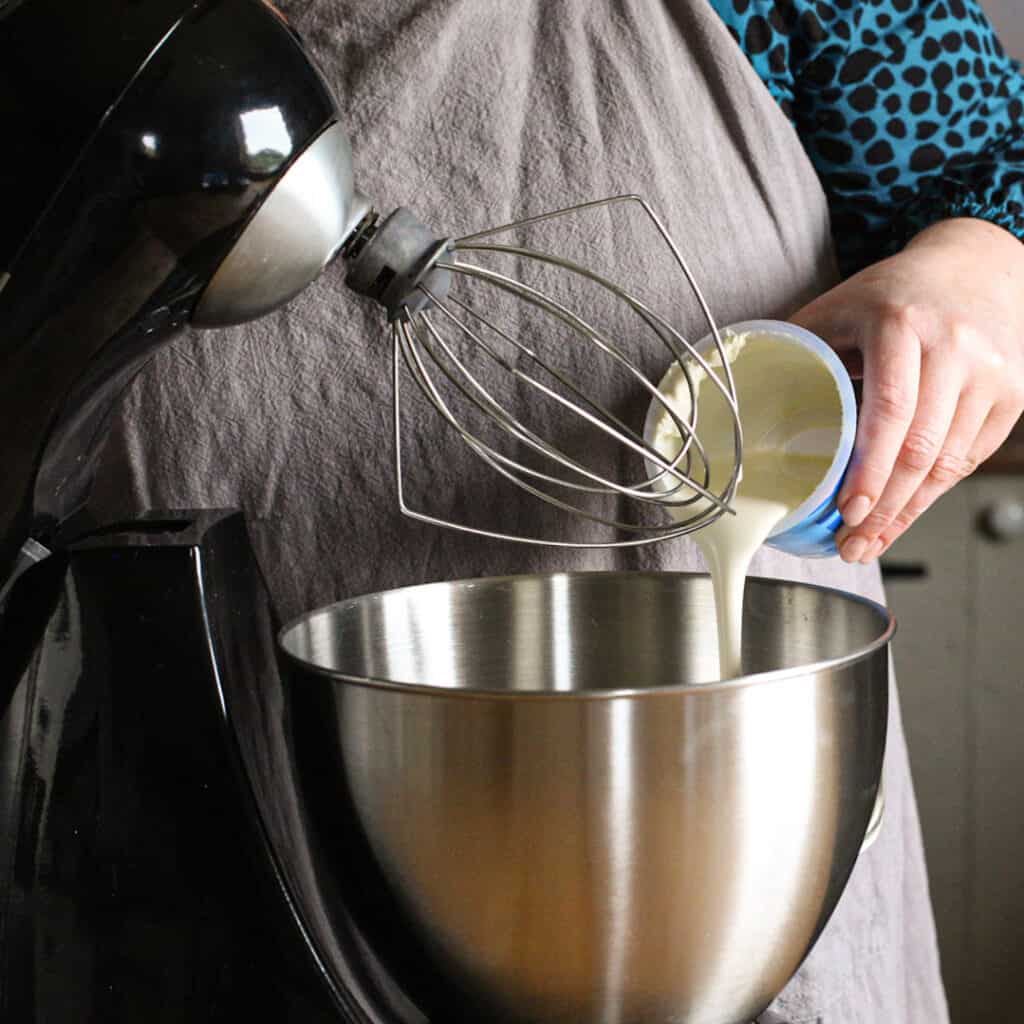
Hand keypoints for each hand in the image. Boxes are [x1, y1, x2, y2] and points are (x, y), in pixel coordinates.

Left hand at [790, 217, 1023, 562]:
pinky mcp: (1011, 395)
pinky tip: (902, 515)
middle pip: (921, 447)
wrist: (978, 266)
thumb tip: (745, 398)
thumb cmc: (896, 291)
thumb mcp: (838, 306)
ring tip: (868, 542)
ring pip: (948, 462)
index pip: (889, 408)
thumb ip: (797, 349)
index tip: (846, 509)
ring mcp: (990, 374)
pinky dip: (932, 494)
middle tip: (850, 544)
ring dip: (905, 512)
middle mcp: (954, 348)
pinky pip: (969, 458)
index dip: (868, 467)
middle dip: (883, 507)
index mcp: (901, 323)